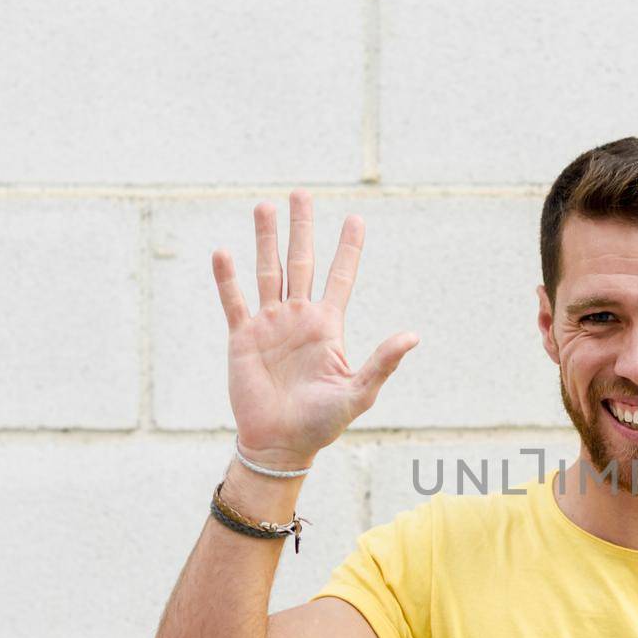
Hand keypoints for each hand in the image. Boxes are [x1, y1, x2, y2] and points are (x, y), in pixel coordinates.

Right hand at [212, 190, 418, 467]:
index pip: (340, 277)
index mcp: (328, 326)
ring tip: (264, 206)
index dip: (348, 248)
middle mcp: (299, 318)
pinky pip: (234, 301)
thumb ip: (383, 362)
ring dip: (266, 239)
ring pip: (268, 271)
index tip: (355, 218)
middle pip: (301, 261)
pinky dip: (227, 278)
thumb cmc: (322, 423)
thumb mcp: (359, 392)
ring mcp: (270, 325)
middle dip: (301, 227)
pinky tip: (224, 252)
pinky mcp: (243, 338)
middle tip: (300, 193)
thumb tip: (413, 336)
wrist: (281, 444)